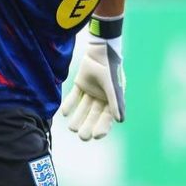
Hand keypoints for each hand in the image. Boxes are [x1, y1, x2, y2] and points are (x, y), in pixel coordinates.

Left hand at [58, 17, 125, 140]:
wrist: (101, 49)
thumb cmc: (111, 68)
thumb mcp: (114, 87)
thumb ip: (116, 103)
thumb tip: (120, 120)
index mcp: (112, 99)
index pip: (107, 117)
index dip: (102, 127)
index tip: (96, 136)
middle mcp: (102, 97)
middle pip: (94, 115)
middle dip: (88, 125)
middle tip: (82, 136)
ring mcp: (91, 90)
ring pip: (83, 107)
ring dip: (78, 117)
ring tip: (72, 128)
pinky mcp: (81, 83)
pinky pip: (75, 96)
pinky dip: (70, 104)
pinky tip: (64, 113)